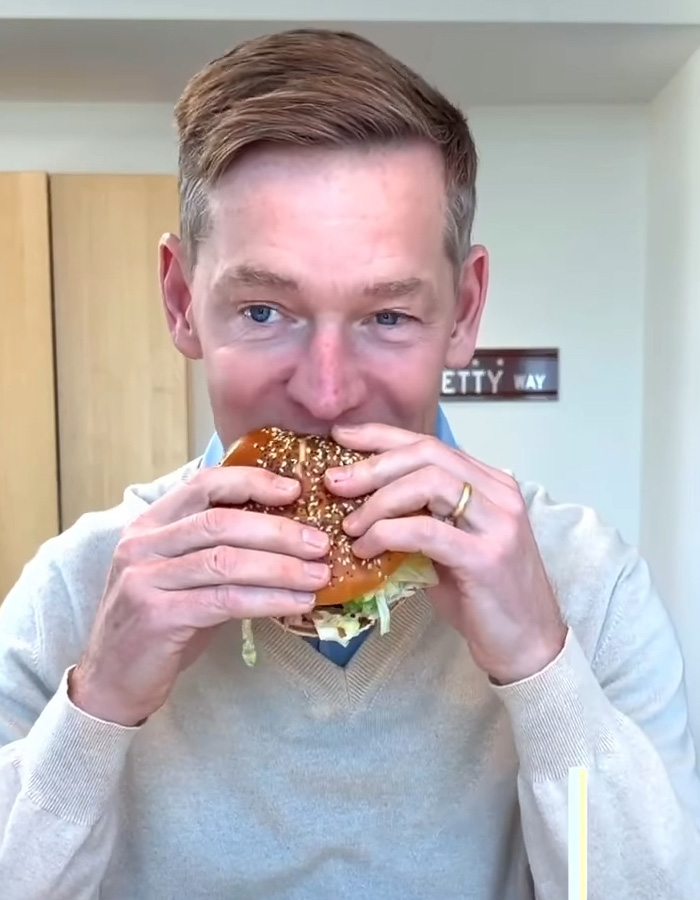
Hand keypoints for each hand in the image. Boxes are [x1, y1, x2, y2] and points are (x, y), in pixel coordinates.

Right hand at [70, 467, 330, 725]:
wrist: (113, 680)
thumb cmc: (161, 622)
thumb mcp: (185, 575)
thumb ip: (221, 549)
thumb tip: (292, 535)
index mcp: (150, 524)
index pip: (204, 484)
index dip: (252, 481)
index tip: (295, 489)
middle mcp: (142, 544)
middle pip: (221, 522)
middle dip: (278, 530)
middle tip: (320, 542)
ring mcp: (145, 579)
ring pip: (226, 561)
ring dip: (281, 567)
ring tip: (318, 574)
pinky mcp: (157, 616)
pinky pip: (225, 600)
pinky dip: (268, 599)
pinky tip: (297, 603)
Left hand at [326, 423, 566, 684]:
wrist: (527, 646)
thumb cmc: (483, 598)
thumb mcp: (447, 547)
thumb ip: (418, 517)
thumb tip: (359, 501)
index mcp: (490, 484)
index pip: (430, 443)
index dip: (382, 436)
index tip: (341, 437)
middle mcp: (499, 493)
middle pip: (427, 454)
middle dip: (373, 464)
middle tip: (335, 482)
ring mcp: (497, 523)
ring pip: (428, 482)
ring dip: (379, 500)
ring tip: (351, 525)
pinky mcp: (486, 557)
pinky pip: (426, 529)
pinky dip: (387, 533)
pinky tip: (366, 549)